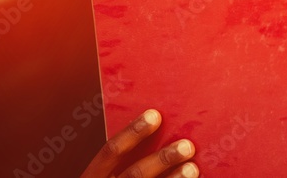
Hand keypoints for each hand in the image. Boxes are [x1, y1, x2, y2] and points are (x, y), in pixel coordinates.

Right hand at [79, 109, 198, 177]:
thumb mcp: (104, 174)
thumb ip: (123, 158)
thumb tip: (158, 127)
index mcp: (93, 177)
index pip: (110, 151)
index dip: (132, 132)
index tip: (155, 115)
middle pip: (135, 174)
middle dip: (162, 159)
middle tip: (187, 146)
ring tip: (192, 168)